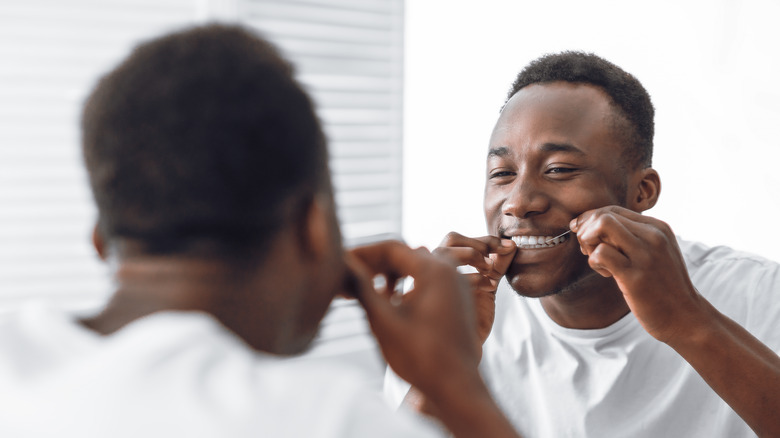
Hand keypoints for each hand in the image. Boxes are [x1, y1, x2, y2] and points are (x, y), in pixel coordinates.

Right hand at [346, 241, 480, 395]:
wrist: (457, 387)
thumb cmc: (422, 358)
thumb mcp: (383, 321)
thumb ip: (362, 287)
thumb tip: (342, 264)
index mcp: (434, 270)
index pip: (391, 248)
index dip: (362, 254)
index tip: (341, 263)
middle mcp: (450, 271)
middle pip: (404, 255)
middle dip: (374, 265)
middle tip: (349, 280)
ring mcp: (456, 285)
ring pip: (416, 267)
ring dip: (389, 276)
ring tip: (366, 293)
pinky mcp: (457, 300)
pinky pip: (428, 281)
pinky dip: (406, 285)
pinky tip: (389, 303)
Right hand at [433, 232, 515, 343]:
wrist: (462, 351)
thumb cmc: (471, 319)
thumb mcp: (488, 286)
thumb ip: (498, 266)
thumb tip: (512, 245)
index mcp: (445, 265)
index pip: (458, 239)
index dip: (484, 239)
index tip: (507, 246)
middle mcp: (435, 270)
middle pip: (451, 239)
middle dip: (477, 243)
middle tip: (497, 255)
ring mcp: (433, 281)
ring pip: (444, 251)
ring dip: (471, 254)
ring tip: (489, 268)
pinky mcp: (435, 296)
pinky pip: (449, 277)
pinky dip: (473, 277)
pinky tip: (488, 287)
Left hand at [570, 206, 700, 342]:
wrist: (686, 318)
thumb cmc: (663, 287)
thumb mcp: (654, 253)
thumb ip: (631, 237)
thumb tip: (590, 224)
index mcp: (657, 228)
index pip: (612, 210)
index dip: (591, 220)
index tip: (585, 236)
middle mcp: (653, 236)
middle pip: (604, 215)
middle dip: (586, 230)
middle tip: (589, 250)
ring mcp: (645, 255)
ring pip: (601, 226)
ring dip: (589, 243)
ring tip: (598, 261)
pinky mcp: (635, 276)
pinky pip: (601, 253)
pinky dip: (594, 261)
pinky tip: (606, 274)